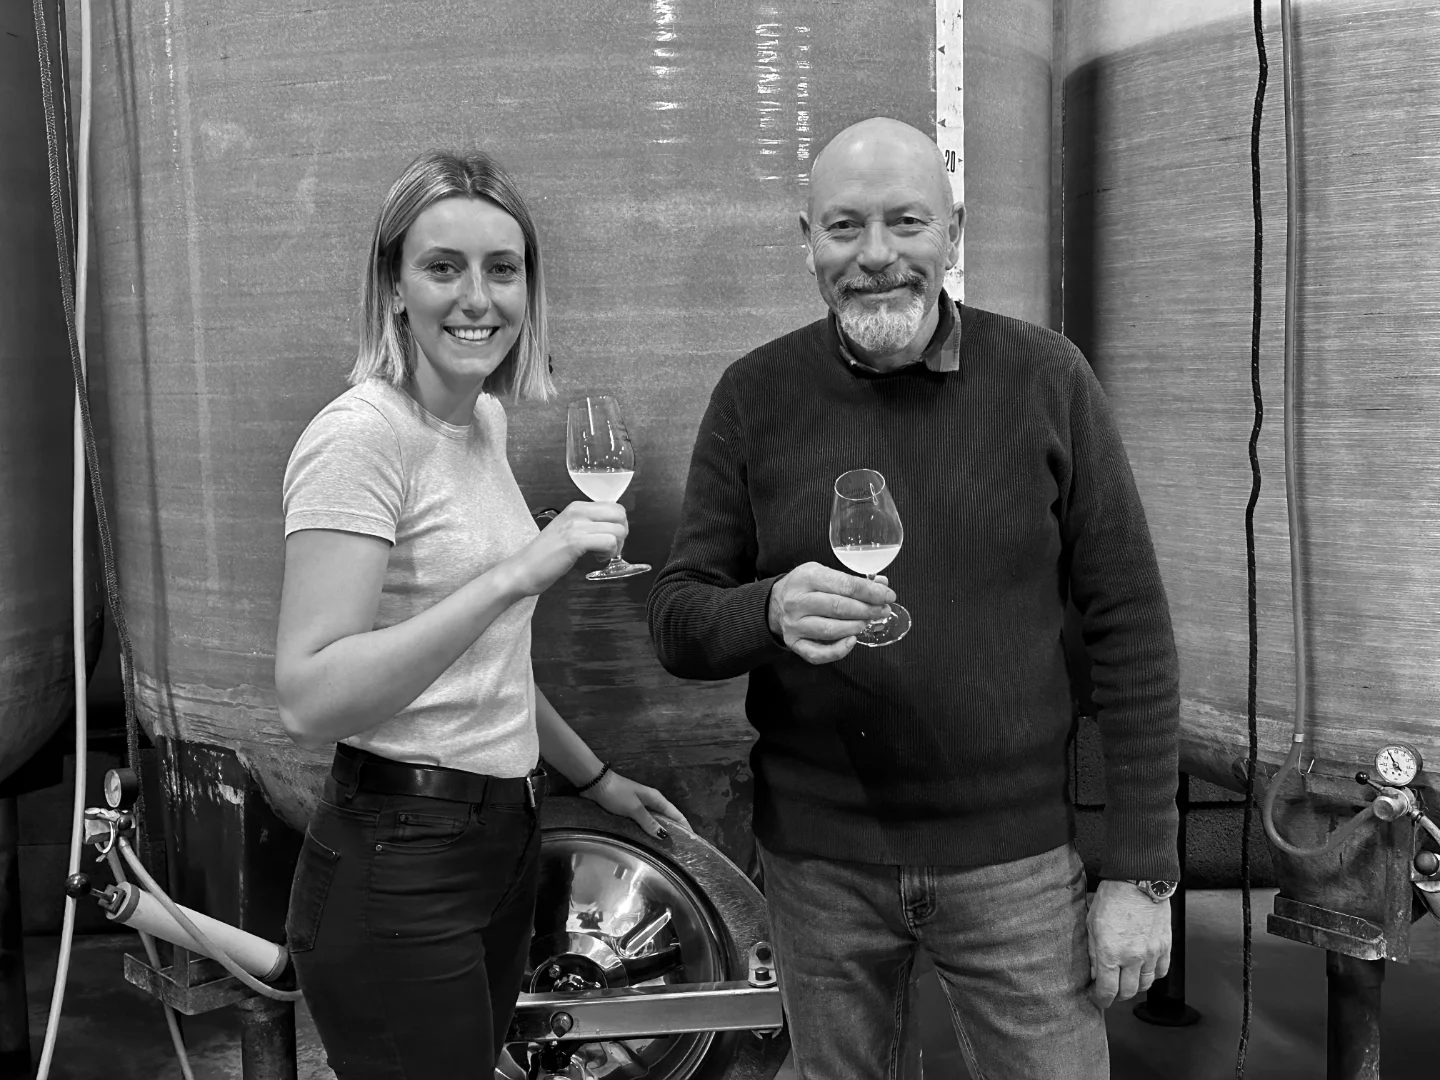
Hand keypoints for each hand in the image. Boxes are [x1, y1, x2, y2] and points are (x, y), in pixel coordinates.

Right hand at [503, 501, 627, 595]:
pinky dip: (608, 553)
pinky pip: (608, 542)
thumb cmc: (546, 555)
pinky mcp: (576, 541)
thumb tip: (613, 529)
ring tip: (600, 555)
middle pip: (620, 514)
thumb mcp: (569, 531)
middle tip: (609, 548)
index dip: (618, 525)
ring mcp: (576, 525)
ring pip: (617, 529)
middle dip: (621, 534)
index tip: (608, 540)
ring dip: (615, 546)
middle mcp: (578, 511)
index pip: (614, 507)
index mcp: (577, 507)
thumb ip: (588, 525)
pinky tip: (596, 559)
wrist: (523, 569)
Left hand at [581, 769, 691, 840]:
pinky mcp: (631, 811)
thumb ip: (648, 822)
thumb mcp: (634, 808)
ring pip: (656, 822)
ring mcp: (641, 807)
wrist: (596, 784)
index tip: (694, 841)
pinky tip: (648, 842)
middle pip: (668, 819)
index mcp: (656, 798)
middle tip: (681, 851)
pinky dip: (649, 832)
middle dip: (676, 832)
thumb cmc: (616, 793)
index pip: (676, 815)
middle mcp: (651, 802)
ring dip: (661, 833)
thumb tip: (664, 836)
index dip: (686, 827)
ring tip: (667, 850)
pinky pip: (645, 824)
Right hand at [767, 562, 894, 664]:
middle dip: (867, 610)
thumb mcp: (826, 573)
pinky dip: (839, 650)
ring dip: (856, 627)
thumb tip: (882, 585)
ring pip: (830, 630)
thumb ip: (853, 580)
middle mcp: (797, 601)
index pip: (845, 585)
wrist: (776, 602)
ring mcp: (794, 624)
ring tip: (867, 622)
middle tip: (882, 611)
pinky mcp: (794, 643)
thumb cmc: (807, 587)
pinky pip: (818, 653)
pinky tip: (852, 641)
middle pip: (839, 607)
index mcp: (807, 577)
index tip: (888, 596)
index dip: (871, 592)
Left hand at [1086, 880, 1171, 1007]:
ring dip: (1135, 987)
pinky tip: (1144, 970)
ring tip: (1126, 981)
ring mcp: (1152, 953)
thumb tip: (1096, 973)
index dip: (1101, 999)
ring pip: (1146, 985)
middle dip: (1117, 996)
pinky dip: (1152, 976)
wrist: (1138, 880)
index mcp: (1111, 952)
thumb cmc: (1112, 898)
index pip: (1108, 990)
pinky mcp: (1165, 946)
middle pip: (1128, 992)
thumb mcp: (1092, 924)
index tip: (1098, 998)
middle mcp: (1133, 957)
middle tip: (1111, 991)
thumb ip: (1094, 953)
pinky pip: (1161, 971)